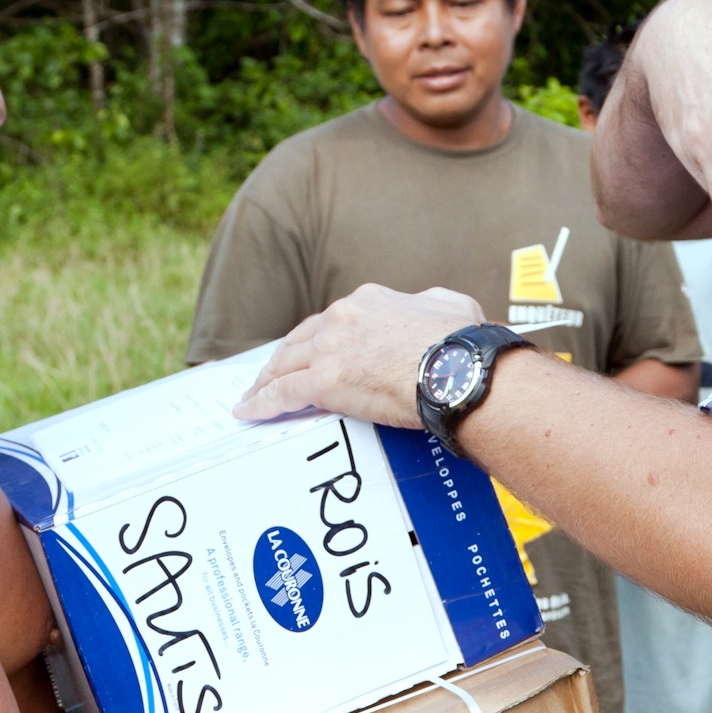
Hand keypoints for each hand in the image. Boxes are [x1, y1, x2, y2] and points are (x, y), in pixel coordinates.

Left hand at [235, 284, 481, 428]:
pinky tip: (249, 411)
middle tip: (273, 374)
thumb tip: (428, 306)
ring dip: (266, 380)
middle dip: (284, 358)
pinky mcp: (324, 382)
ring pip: (285, 365)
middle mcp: (342, 319)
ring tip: (255, 395)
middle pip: (301, 340)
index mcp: (369, 301)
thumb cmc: (462, 343)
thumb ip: (429, 302)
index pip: (332, 321)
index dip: (319, 338)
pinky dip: (262, 402)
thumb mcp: (450, 304)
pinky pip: (283, 393)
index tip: (314, 351)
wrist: (457, 370)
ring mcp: (330, 350)